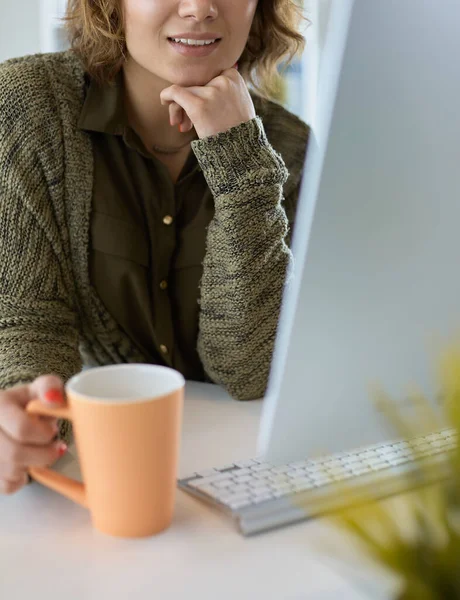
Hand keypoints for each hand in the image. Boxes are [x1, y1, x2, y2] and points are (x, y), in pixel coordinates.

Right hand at [0, 375, 67, 494]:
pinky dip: (21, 478)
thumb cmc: (27, 405)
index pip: (22, 429)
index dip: (45, 434)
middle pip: (16, 454)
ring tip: (38, 451)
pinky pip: (8, 485)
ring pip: (11, 472)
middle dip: (44, 453)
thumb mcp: (38, 389)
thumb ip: (49, 387)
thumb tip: (54, 398)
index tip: (53, 431)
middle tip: (55, 446)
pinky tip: (23, 463)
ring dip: (33, 464)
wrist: (7, 419)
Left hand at [160, 67, 255, 138]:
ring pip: (185, 91)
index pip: (208, 76)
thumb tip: (212, 77)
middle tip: (187, 120)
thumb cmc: (240, 130)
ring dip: (180, 107)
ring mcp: (211, 92)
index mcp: (234, 76)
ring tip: (183, 125)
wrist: (241, 149)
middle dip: (190, 100)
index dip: (201, 90)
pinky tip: (163, 101)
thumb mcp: (241, 101)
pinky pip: (175, 92)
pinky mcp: (199, 104)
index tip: (199, 107)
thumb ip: (228, 88)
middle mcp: (223, 80)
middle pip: (196, 84)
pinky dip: (167, 96)